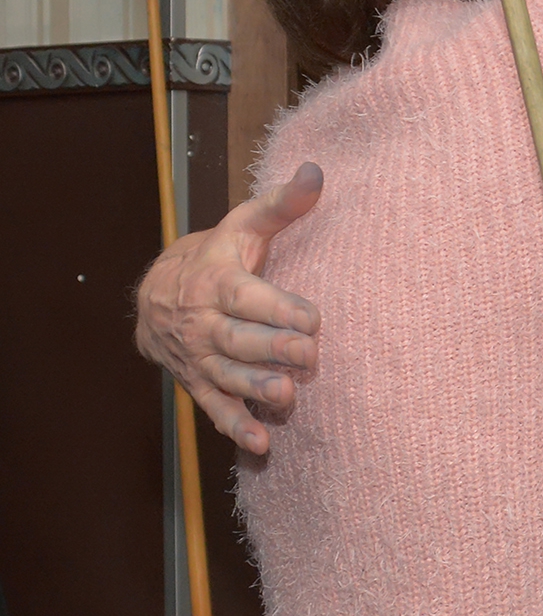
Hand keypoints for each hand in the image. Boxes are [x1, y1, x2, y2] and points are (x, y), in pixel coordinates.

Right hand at [134, 163, 324, 453]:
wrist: (154, 294)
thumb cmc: (214, 256)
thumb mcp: (242, 227)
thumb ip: (280, 206)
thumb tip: (317, 172)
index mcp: (217, 281)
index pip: (246, 295)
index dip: (278, 307)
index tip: (313, 318)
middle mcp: (204, 322)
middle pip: (237, 337)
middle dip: (272, 348)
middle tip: (309, 356)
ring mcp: (199, 356)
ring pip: (226, 375)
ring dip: (255, 388)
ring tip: (287, 398)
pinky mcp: (197, 383)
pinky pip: (213, 407)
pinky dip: (235, 425)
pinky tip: (260, 443)